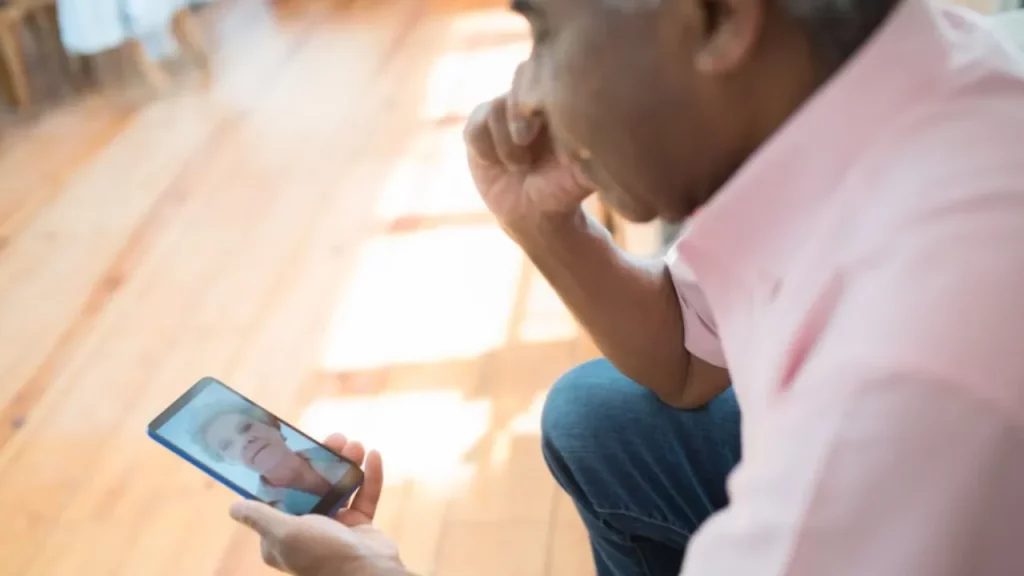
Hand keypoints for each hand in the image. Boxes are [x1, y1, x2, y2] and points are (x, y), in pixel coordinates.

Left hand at [230, 434, 407, 575]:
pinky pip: (364, 496)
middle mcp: (307, 530)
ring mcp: (335, 527)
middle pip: (313, 486)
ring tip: (356, 445)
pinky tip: (375, 456)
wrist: (369, 574)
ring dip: (348, 464)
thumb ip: (259, 517)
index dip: (286, 470)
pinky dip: (370, 477)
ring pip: (339, 487)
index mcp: (282, 535)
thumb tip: (233, 507)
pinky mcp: (359, 526)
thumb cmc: (322, 556)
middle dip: (324, 461)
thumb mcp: (284, 534)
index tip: (295, 447)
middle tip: (336, 439)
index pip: (280, 496)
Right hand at [463, 62, 593, 236]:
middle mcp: (531, 100)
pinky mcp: (479, 126)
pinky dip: (485, 149)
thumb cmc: (561, 191)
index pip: (551, 75)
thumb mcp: (580, 176)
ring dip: (506, 142)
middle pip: (521, 78)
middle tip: (525, 142)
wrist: (531, 213)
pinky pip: (475, 128)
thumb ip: (590, 159)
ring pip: (495, 107)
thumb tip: (603, 148)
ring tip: (519, 165)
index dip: (545, 99)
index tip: (550, 136)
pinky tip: (497, 164)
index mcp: (559, 103)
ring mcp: (503, 110)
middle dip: (520, 115)